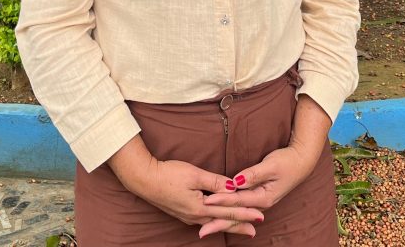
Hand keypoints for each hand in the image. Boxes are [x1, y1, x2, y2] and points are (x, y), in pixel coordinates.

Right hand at [108, 139, 263, 237]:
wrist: (144, 180)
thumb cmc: (168, 174)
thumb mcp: (194, 174)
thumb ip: (215, 182)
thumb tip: (234, 187)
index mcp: (200, 207)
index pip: (228, 210)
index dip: (245, 213)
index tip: (260, 216)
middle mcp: (195, 216)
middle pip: (222, 220)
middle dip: (240, 224)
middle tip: (255, 230)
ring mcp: (188, 216)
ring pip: (214, 222)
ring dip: (229, 225)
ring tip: (241, 229)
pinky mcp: (182, 213)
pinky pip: (204, 220)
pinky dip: (216, 221)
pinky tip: (216, 222)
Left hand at [200, 143, 317, 236]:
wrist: (300, 162)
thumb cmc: (286, 162)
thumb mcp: (271, 166)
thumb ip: (253, 174)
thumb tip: (236, 181)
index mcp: (264, 197)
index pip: (238, 200)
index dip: (222, 200)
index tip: (207, 201)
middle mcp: (261, 203)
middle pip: (236, 214)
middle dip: (218, 223)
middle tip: (201, 231)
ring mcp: (259, 202)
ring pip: (237, 214)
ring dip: (221, 220)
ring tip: (205, 228)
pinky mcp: (257, 197)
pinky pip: (240, 207)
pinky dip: (228, 213)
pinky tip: (218, 217)